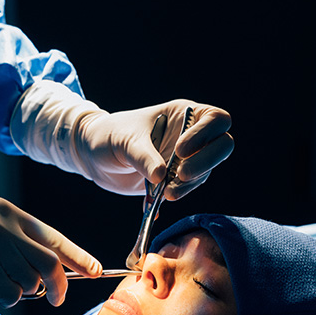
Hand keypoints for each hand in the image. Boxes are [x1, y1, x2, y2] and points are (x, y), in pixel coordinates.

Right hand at [0, 195, 101, 306]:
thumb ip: (13, 232)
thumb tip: (42, 262)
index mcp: (8, 212)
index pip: (55, 239)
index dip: (80, 258)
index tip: (94, 271)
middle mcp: (4, 232)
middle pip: (50, 267)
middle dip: (59, 286)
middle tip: (56, 296)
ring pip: (28, 284)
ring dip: (23, 290)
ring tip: (0, 280)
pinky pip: (7, 296)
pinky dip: (5, 298)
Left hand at [74, 99, 233, 196]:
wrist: (93, 156)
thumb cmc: (108, 136)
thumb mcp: (124, 142)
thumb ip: (143, 156)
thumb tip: (162, 177)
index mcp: (182, 114)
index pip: (215, 119)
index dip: (205, 135)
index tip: (180, 151)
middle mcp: (190, 135)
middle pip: (222, 146)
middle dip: (206, 162)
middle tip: (180, 175)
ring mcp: (185, 158)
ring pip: (206, 171)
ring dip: (190, 183)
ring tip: (166, 192)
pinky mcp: (176, 179)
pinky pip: (188, 188)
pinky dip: (179, 194)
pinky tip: (161, 200)